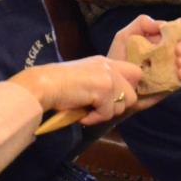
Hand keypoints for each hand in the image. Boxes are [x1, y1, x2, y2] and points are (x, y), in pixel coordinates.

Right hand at [9, 56, 142, 125]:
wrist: (44, 85)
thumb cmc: (59, 84)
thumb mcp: (87, 77)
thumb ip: (104, 83)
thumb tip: (119, 101)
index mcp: (106, 62)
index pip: (136, 73)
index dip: (130, 90)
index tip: (116, 101)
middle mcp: (110, 66)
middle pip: (133, 94)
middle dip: (118, 106)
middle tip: (99, 109)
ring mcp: (108, 76)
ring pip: (122, 106)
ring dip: (104, 113)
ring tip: (87, 110)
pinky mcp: (104, 88)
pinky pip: (107, 113)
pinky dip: (94, 118)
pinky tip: (82, 114)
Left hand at [109, 15, 180, 112]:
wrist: (116, 88)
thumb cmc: (119, 60)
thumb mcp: (124, 37)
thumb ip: (141, 24)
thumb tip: (161, 25)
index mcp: (162, 36)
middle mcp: (173, 49)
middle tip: (177, 51)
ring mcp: (176, 66)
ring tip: (177, 64)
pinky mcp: (176, 83)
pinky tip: (179, 74)